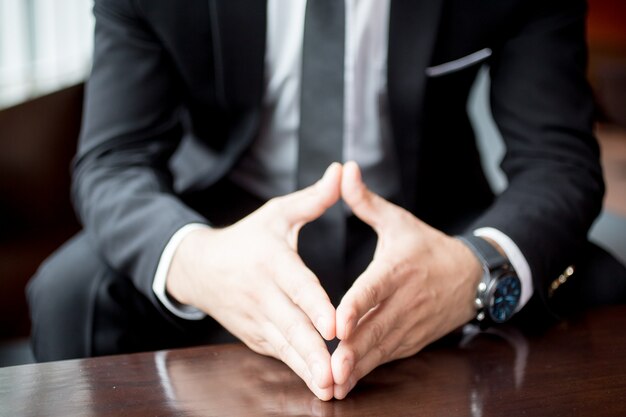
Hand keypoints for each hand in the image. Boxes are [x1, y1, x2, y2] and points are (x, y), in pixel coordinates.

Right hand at [166, 163, 342, 400]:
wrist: (200, 267)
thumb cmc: (248, 238)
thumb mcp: (277, 214)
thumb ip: (313, 199)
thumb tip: (342, 170)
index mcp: (272, 261)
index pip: (297, 285)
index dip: (314, 305)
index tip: (333, 325)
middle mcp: (263, 294)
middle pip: (291, 325)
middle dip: (314, 352)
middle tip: (336, 373)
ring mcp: (256, 319)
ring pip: (285, 347)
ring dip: (306, 369)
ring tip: (329, 388)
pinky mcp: (255, 336)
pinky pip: (278, 354)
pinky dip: (296, 369)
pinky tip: (316, 384)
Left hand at [331, 161, 482, 398]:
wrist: (471, 277)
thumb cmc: (426, 247)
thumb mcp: (398, 221)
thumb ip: (366, 201)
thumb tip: (344, 169)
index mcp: (397, 270)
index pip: (374, 289)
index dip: (356, 306)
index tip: (337, 322)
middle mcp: (404, 301)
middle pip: (375, 328)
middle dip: (352, 351)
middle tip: (329, 367)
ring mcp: (409, 325)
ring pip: (380, 349)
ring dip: (357, 368)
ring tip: (333, 384)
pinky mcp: (411, 341)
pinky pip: (387, 358)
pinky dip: (368, 371)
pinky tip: (346, 384)